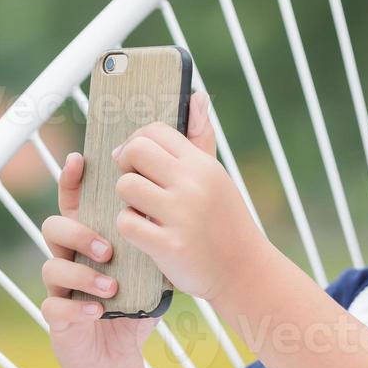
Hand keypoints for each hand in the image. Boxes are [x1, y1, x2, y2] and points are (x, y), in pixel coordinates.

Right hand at [40, 152, 158, 367]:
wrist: (119, 353)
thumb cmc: (137, 300)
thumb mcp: (156, 261)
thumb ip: (163, 227)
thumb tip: (187, 181)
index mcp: (90, 235)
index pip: (74, 199)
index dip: (72, 178)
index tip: (81, 161)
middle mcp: (69, 255)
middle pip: (54, 226)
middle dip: (78, 232)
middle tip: (109, 248)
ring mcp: (59, 285)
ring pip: (52, 265)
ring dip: (81, 273)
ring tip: (110, 287)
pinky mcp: (57, 316)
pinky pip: (54, 305)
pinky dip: (76, 307)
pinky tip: (99, 311)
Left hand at [110, 91, 270, 303]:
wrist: (242, 270)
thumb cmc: (222, 221)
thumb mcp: (215, 177)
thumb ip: (200, 138)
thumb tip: (197, 96)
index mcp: (201, 164)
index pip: (154, 131)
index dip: (136, 143)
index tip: (135, 161)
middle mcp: (192, 183)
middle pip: (134, 151)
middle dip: (125, 167)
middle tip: (134, 185)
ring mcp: (181, 213)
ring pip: (125, 187)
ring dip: (126, 201)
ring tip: (142, 212)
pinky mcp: (169, 244)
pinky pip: (126, 223)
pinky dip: (129, 229)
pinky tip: (144, 235)